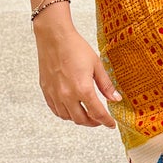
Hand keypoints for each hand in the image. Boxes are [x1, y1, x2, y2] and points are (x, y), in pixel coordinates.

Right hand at [33, 7, 120, 127]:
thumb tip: (115, 99)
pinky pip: (56, 110)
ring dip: (79, 119)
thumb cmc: (75, 47)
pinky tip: (71, 108)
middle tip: (100, 119)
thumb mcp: (96, 65)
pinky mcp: (46, 91)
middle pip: (81, 120)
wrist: (54, 38)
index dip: (106, 121)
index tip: (111, 124)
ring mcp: (55, 94)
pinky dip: (65, 113)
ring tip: (87, 113)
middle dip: (93, 122)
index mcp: (82, 89)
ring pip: (67, 117)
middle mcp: (67, 95)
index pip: (97, 113)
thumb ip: (106, 85)